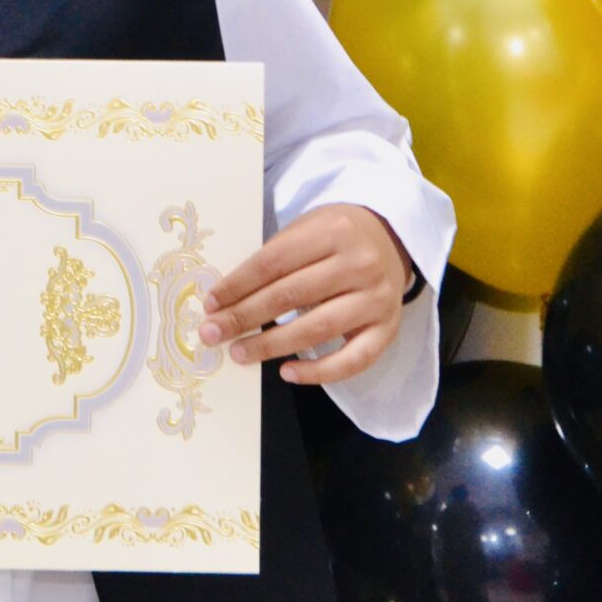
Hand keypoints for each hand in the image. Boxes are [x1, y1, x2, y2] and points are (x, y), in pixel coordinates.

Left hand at [198, 204, 411, 386]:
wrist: (390, 240)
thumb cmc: (336, 237)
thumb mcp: (307, 229)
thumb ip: (274, 258)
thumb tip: (225, 300)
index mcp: (333, 231)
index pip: (274, 262)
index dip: (237, 285)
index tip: (210, 304)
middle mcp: (359, 264)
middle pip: (290, 295)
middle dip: (244, 317)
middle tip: (212, 333)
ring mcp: (377, 298)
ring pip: (316, 329)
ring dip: (271, 345)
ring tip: (239, 353)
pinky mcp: (387, 329)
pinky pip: (353, 361)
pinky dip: (318, 372)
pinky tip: (287, 372)